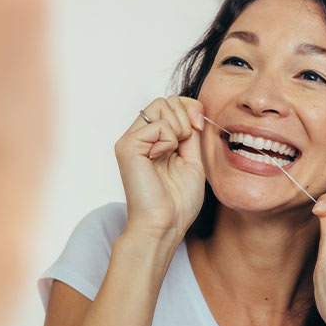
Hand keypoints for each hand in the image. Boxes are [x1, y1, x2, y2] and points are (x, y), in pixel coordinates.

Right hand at [114, 96, 204, 241]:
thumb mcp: (193, 160)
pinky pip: (157, 125)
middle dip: (186, 117)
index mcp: (155, 140)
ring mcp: (131, 140)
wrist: (166, 224)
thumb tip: (194, 110)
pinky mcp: (127, 146)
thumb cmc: (178, 201)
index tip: (199, 128)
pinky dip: (169, 140)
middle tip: (186, 144)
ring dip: (179, 128)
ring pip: (160, 105)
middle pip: (166, 100)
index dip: (190, 108)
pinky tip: (161, 158)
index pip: (172, 103)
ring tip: (173, 152)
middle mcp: (140, 137)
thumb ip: (191, 134)